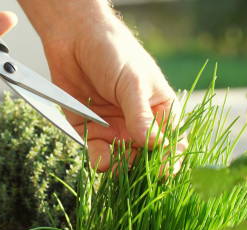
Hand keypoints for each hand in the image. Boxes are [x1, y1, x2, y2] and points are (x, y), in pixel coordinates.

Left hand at [19, 2, 180, 170]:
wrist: (74, 39)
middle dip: (144, 169)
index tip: (165, 170)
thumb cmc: (113, 52)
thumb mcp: (132, 82)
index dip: (171, 158)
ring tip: (116, 166)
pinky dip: (100, 161)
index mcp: (160, 110)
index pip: (173, 142)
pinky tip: (101, 162)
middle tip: (137, 173)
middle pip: (148, 158)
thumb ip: (140, 115)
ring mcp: (116, 130)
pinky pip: (98, 154)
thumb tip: (154, 145)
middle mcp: (140, 125)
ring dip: (121, 168)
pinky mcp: (91, 132)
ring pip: (123, 161)